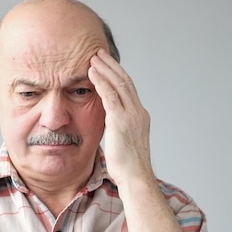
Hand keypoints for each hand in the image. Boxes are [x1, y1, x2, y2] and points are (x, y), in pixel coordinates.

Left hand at [88, 48, 154, 184]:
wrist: (136, 178)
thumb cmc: (129, 167)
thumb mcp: (124, 143)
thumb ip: (118, 130)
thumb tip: (109, 127)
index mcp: (140, 116)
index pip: (129, 89)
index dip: (117, 75)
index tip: (106, 65)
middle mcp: (138, 112)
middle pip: (125, 81)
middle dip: (111, 65)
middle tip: (98, 53)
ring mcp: (131, 115)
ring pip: (118, 84)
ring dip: (105, 68)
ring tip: (92, 57)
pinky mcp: (120, 120)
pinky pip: (109, 95)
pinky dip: (101, 81)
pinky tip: (91, 72)